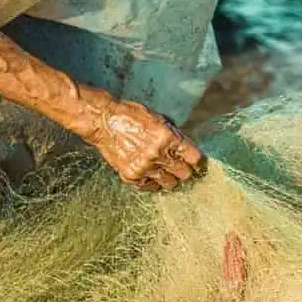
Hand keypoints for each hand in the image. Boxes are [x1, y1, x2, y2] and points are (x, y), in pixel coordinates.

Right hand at [87, 97, 205, 191]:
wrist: (104, 122)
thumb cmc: (131, 115)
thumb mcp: (158, 118)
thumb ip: (173, 134)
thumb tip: (186, 148)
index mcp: (167, 137)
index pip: (194, 157)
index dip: (197, 160)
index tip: (197, 162)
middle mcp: (158, 154)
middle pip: (184, 173)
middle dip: (185, 170)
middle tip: (181, 167)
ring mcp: (144, 167)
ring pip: (169, 183)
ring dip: (170, 178)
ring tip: (166, 172)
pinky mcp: (131, 176)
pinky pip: (150, 187)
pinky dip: (153, 182)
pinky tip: (151, 174)